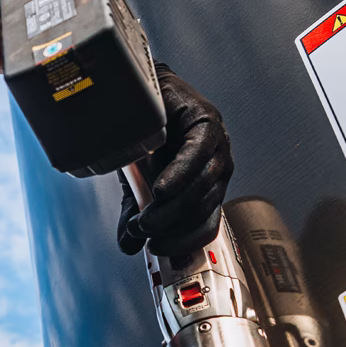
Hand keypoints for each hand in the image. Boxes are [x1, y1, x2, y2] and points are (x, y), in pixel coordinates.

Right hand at [117, 62, 232, 262]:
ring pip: (201, 187)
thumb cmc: (145, 139)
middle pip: (202, 209)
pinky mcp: (207, 123)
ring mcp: (216, 146)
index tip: (158, 250)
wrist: (141, 96)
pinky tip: (163, 189)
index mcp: (206, 188)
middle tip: (143, 230)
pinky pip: (198, 155)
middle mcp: (217, 170)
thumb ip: (135, 215)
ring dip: (171, 208)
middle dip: (170, 226)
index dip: (184, 242)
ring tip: (145, 214)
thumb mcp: (137, 186)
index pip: (207, 225)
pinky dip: (180, 175)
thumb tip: (128, 246)